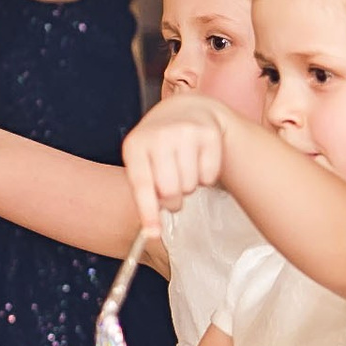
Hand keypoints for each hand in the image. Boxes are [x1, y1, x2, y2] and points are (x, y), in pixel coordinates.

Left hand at [120, 95, 229, 230]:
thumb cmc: (159, 146)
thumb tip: (152, 231)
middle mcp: (160, 135)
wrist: (186, 110)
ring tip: (184, 169)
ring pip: (190, 186)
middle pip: (170, 191)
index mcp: (136, 145)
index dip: (148, 213)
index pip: (142, 185)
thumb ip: (145, 192)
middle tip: (172, 193)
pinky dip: (205, 177)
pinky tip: (198, 161)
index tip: (153, 235)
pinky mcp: (209, 134)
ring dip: (188, 187)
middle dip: (172, 201)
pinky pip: (209, 176)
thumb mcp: (143, 160)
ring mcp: (186, 132)